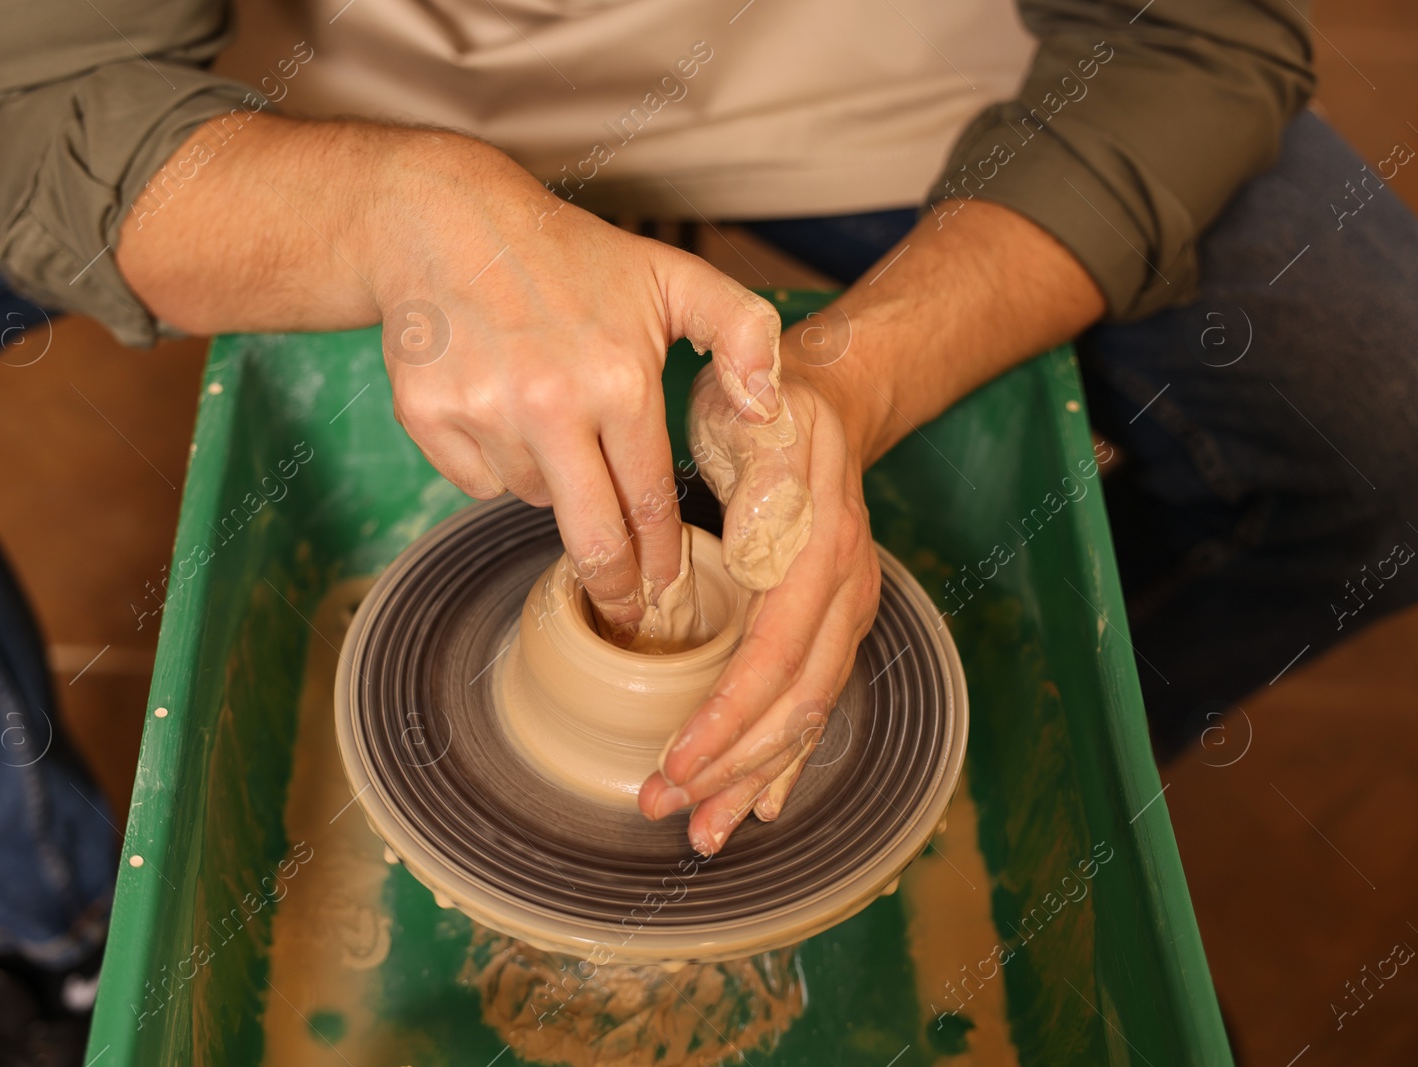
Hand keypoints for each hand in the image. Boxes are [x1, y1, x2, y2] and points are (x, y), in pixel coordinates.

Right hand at [370, 132, 784, 632]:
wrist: (448, 222)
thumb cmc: (570, 256)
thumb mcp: (671, 275)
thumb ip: (742, 332)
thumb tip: (769, 407)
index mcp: (619, 379)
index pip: (651, 502)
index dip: (661, 555)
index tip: (667, 589)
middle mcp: (550, 403)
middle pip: (590, 536)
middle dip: (614, 585)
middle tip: (624, 610)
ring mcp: (483, 412)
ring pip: (530, 499)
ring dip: (550, 484)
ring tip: (548, 419)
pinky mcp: (428, 416)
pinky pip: (475, 480)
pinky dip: (493, 462)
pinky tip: (499, 407)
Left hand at [637, 352, 880, 854]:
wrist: (824, 401)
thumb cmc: (766, 409)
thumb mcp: (755, 409)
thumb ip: (761, 473)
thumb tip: (759, 534)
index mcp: (821, 551)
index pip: (774, 656)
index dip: (727, 718)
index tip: (673, 762)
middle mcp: (843, 592)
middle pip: (793, 705)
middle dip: (730, 767)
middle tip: (664, 807)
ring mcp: (843, 613)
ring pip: (804, 717)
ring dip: (752, 779)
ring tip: (703, 831)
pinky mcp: (830, 627)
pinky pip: (811, 704)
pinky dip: (782, 761)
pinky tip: (755, 804)